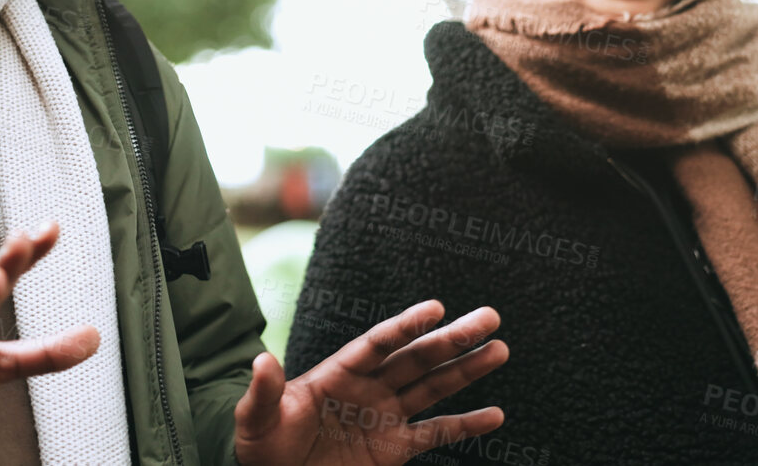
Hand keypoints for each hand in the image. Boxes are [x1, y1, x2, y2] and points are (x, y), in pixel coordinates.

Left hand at [234, 301, 507, 465]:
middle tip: (489, 317)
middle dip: (452, 339)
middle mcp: (369, 388)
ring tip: (500, 349)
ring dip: (466, 370)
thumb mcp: (257, 419)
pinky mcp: (394, 449)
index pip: (379, 343)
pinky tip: (495, 415)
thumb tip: (261, 360)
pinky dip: (465, 426)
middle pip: (417, 358)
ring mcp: (385, 417)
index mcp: (339, 373)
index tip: (436, 308)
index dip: (406, 326)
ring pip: (433, 388)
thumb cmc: (263, 445)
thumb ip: (265, 392)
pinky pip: (436, 434)